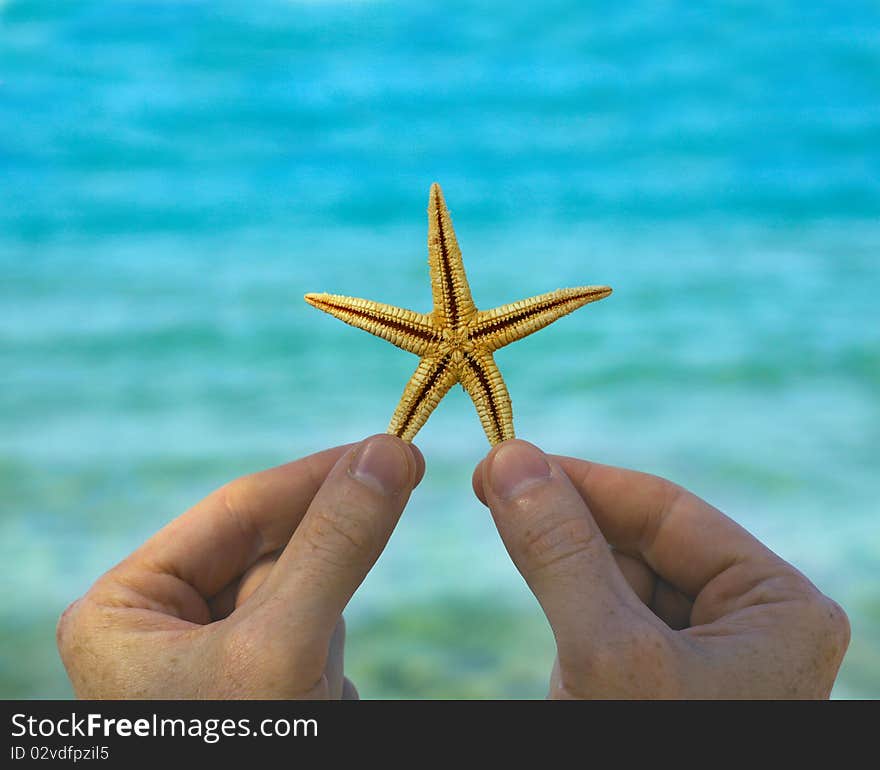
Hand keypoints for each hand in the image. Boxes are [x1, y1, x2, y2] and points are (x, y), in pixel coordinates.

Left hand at [57, 434, 422, 698]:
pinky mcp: (253, 682)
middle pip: (262, 543)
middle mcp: (157, 626)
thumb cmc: (245, 751)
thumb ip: (333, 544)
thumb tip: (386, 450)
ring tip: (359, 575)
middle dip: (329, 520)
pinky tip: (330, 669)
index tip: (385, 443)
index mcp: (124, 608)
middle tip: (402, 467)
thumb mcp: (284, 645)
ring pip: (290, 581)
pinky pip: (302, 623)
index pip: (231, 511)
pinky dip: (331, 627)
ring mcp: (207, 656)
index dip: (312, 473)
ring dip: (334, 576)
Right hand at [473, 440, 849, 698]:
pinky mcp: (663, 682)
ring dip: (564, 562)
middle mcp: (751, 623)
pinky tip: (544, 604)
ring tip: (509, 532)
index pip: (670, 510)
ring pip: (620, 578)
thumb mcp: (608, 654)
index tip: (512, 456)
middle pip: (643, 541)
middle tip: (492, 485)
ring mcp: (707, 655)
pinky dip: (568, 607)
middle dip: (568, 518)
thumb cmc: (652, 759)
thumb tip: (513, 458)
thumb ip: (563, 554)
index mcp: (778, 604)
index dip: (587, 479)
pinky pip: (609, 620)